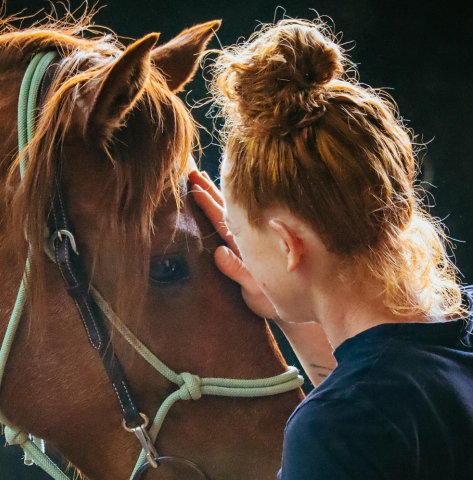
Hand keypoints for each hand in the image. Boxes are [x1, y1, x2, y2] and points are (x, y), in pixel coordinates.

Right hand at [189, 167, 277, 320]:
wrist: (287, 307)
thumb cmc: (270, 300)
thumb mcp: (254, 288)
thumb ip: (238, 270)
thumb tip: (219, 252)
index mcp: (246, 243)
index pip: (224, 216)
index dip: (209, 199)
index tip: (195, 182)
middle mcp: (246, 238)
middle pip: (225, 208)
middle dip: (208, 190)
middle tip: (191, 172)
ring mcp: (246, 242)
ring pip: (228, 212)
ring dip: (213, 195)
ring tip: (199, 178)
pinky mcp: (246, 249)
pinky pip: (231, 223)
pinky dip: (221, 209)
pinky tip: (216, 200)